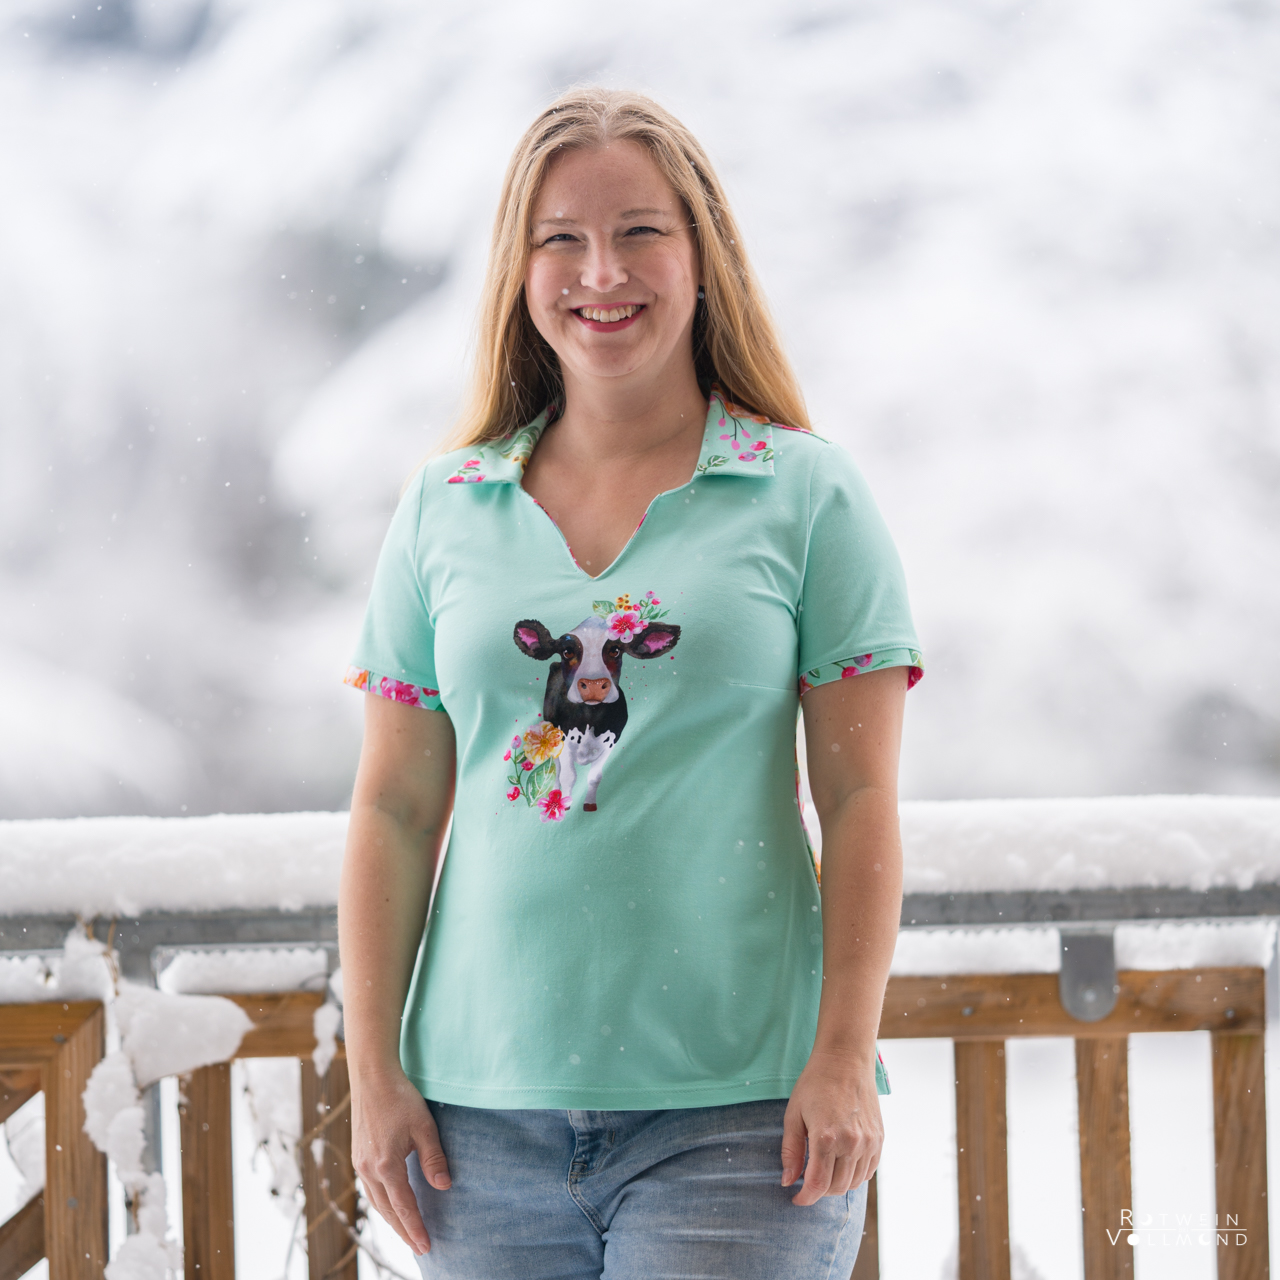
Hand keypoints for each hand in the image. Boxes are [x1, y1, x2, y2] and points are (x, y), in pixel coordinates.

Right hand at [350, 1067, 450, 1253]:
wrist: (372, 1078)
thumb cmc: (401, 1098)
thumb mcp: (425, 1127)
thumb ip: (434, 1159)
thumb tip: (444, 1187)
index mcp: (386, 1165)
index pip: (403, 1207)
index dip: (415, 1228)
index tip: (426, 1247)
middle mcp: (368, 1170)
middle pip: (387, 1211)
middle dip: (404, 1231)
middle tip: (420, 1248)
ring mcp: (360, 1164)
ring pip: (376, 1202)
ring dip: (392, 1220)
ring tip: (407, 1233)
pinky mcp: (358, 1156)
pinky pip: (370, 1190)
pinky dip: (382, 1203)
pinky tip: (391, 1205)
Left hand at [781, 1048, 883, 1204]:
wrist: (845, 1059)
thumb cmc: (815, 1083)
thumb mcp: (794, 1114)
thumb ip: (791, 1151)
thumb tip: (788, 1181)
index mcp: (826, 1138)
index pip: (817, 1185)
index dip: (805, 1198)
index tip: (796, 1199)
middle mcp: (851, 1143)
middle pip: (836, 1188)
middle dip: (819, 1191)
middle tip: (807, 1179)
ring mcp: (868, 1142)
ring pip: (853, 1183)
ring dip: (836, 1184)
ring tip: (823, 1170)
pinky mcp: (879, 1138)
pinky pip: (868, 1171)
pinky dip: (854, 1175)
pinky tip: (842, 1163)